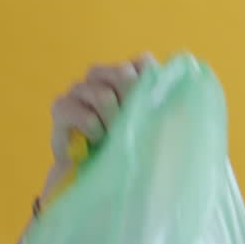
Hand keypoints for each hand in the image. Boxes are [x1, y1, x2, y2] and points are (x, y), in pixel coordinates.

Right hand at [43, 52, 155, 196]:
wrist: (99, 180)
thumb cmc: (134, 153)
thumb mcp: (157, 132)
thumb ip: (167, 110)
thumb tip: (183, 93)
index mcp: (129, 78)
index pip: (143, 62)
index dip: (150, 82)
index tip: (154, 108)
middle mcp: (104, 77)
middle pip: (122, 72)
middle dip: (133, 102)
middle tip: (134, 126)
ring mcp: (81, 89)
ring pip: (102, 94)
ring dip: (113, 121)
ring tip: (115, 138)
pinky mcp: (61, 106)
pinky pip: (80, 111)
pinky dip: (93, 129)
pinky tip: (97, 141)